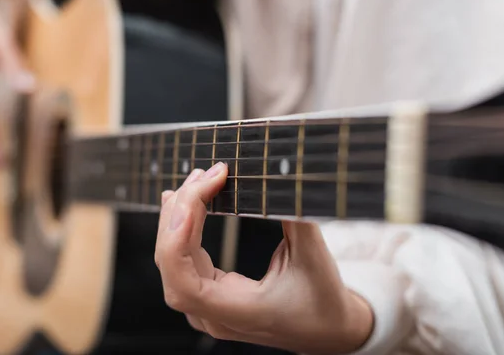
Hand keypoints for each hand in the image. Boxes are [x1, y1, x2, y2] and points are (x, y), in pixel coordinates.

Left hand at [154, 162, 373, 353]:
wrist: (331, 329)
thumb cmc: (324, 300)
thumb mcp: (313, 255)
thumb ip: (291, 214)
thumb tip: (276, 174)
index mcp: (236, 313)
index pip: (184, 282)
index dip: (177, 238)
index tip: (195, 196)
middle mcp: (214, 316)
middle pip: (172, 264)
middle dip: (180, 213)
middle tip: (203, 176)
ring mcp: (208, 309)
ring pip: (173, 262)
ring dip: (177, 218)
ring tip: (194, 182)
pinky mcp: (211, 296)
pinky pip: (182, 262)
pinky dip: (179, 230)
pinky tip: (182, 206)